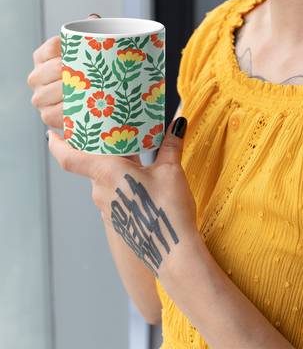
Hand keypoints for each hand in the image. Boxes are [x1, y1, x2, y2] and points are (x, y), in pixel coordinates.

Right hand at [28, 14, 99, 128]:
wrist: (86, 104)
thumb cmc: (85, 73)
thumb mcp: (85, 53)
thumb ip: (89, 34)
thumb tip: (94, 18)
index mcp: (42, 56)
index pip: (55, 45)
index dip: (73, 48)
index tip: (90, 52)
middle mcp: (35, 76)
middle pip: (57, 67)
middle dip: (77, 70)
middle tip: (97, 72)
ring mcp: (39, 97)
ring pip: (58, 89)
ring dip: (77, 89)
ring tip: (94, 87)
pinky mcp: (46, 116)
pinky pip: (60, 111)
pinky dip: (74, 107)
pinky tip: (85, 104)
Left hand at [47, 118, 196, 277]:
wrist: (172, 252)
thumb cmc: (166, 210)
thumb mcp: (171, 170)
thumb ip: (171, 144)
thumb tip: (178, 123)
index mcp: (106, 172)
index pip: (69, 158)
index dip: (57, 145)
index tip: (51, 134)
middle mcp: (100, 190)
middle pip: (90, 164)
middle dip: (100, 149)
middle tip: (113, 133)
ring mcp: (107, 207)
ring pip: (103, 179)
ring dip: (114, 166)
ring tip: (134, 154)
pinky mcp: (117, 218)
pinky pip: (112, 193)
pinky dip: (120, 182)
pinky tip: (140, 179)